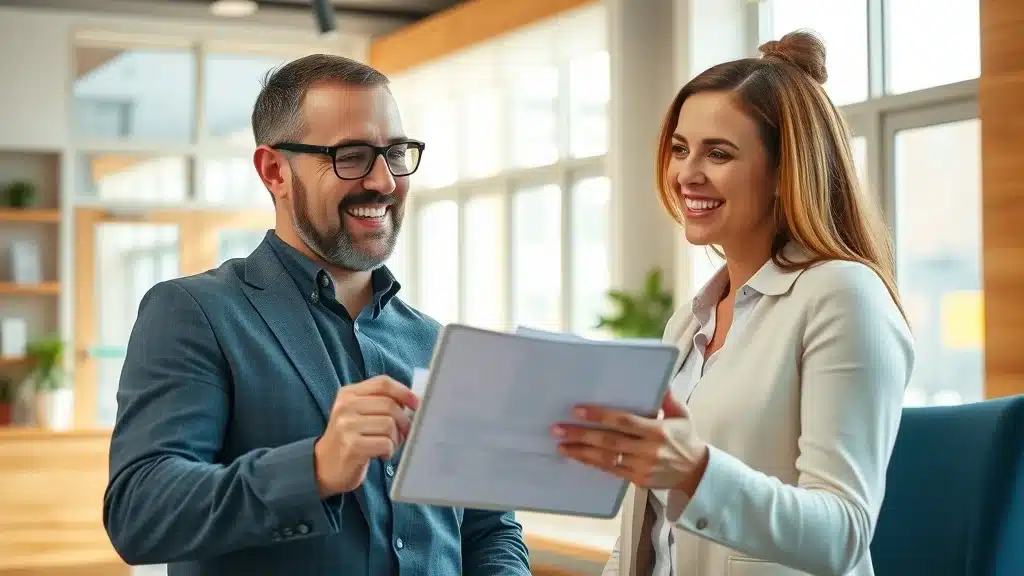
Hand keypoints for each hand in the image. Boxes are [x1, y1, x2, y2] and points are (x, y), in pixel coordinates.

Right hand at [314, 375, 419, 497]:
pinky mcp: (352, 446)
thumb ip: (379, 402)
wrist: (324, 467)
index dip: (404, 392)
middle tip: (402, 434)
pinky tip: (382, 455)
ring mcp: (346, 426)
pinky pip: (385, 443)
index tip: (415, 404)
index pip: (383, 383)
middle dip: (404, 422)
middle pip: (390, 405)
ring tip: (389, 446)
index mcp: (348, 394)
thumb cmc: (349, 439)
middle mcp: (345, 406)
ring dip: (396, 439)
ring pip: (390, 425)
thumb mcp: (357, 413)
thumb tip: (413, 401)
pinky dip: (390, 451)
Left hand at [551, 391, 708, 494]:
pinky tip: (577, 456)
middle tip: (557, 429)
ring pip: (606, 459)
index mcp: (658, 430)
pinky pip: (610, 470)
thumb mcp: (682, 414)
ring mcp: (642, 467)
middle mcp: (648, 450)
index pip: (624, 421)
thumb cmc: (685, 437)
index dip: (600, 415)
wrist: (696, 472)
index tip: (577, 410)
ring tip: (561, 445)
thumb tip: (659, 379)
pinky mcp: (637, 480)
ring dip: (581, 452)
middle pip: (609, 441)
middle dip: (581, 435)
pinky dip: (592, 463)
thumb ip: (668, 398)